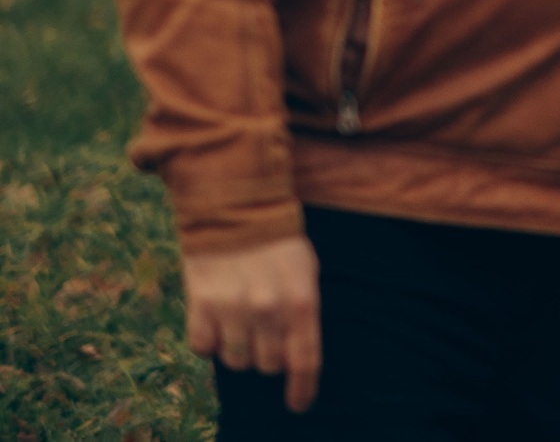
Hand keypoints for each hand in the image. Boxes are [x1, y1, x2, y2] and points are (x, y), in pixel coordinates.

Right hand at [183, 232, 321, 411]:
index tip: (299, 405)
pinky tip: (216, 317)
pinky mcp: (200, 305)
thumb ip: (303, 314)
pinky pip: (203, 348)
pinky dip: (209, 340)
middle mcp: (268, 309)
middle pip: (267, 365)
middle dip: (268, 356)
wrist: (236, 209)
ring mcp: (232, 309)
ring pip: (235, 360)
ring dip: (239, 348)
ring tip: (240, 318)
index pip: (305, 360)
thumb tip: (295, 358)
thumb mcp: (306, 272)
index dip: (303, 389)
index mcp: (302, 300)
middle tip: (264, 331)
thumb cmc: (279, 244)